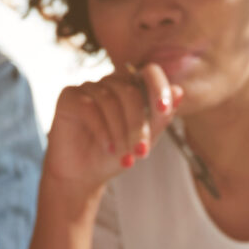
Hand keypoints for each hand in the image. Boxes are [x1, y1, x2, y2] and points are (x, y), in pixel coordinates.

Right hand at [42, 63, 180, 204]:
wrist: (83, 176)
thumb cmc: (114, 155)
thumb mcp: (144, 139)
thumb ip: (161, 117)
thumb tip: (180, 91)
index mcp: (131, 87)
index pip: (149, 72)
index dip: (159, 87)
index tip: (164, 110)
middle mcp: (109, 82)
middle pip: (130, 92)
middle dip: (138, 125)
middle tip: (142, 152)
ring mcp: (88, 87)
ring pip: (110, 100)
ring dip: (121, 132)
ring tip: (124, 156)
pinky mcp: (68, 96)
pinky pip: (89, 107)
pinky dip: (102, 130)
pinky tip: (108, 148)